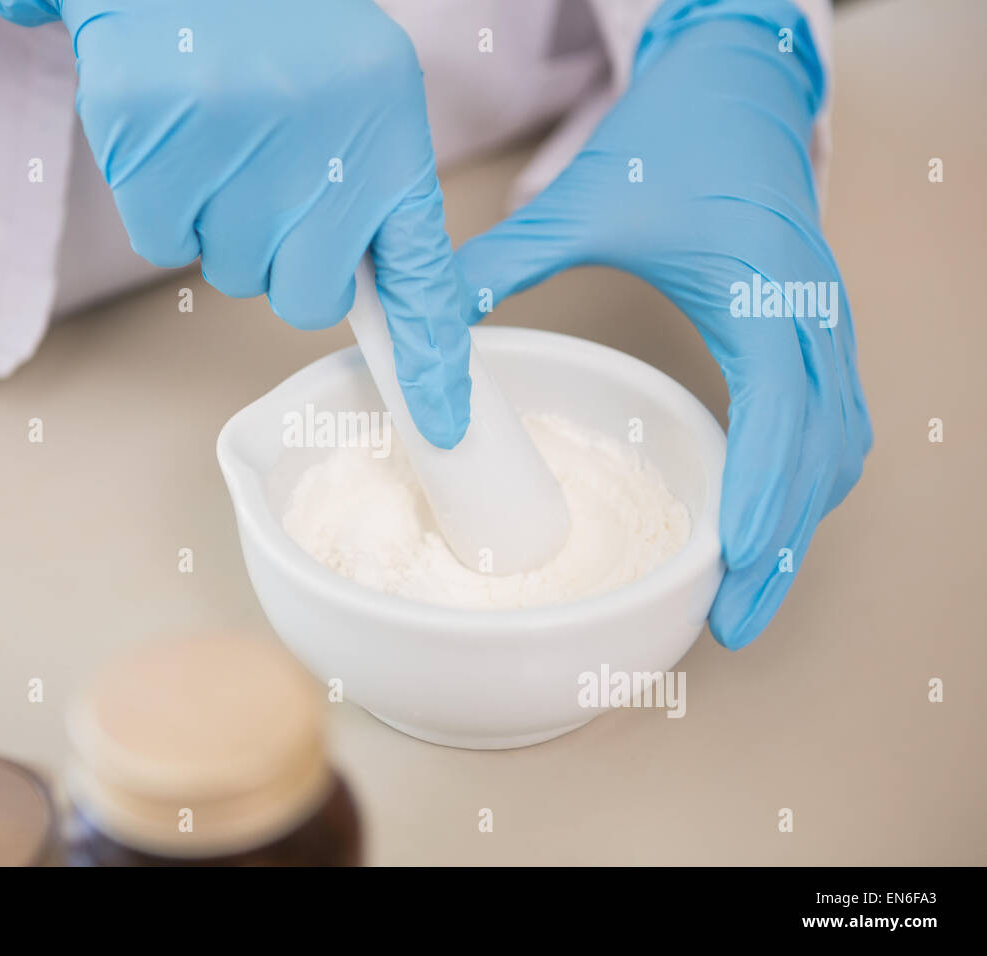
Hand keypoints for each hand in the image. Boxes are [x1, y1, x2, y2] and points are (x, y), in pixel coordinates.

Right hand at [0, 0, 470, 447]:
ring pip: (230, 272)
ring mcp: (235, 149)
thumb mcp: (361, 95)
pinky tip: (175, 135)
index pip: (420, 272)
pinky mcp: (154, 146)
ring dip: (220, 223)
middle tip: (269, 180)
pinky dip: (164, 204)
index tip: (442, 419)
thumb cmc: (279, 35)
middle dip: (282, 260)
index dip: (430, 356)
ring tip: (222, 136)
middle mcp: (321, 146)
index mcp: (387, 133)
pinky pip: (164, 244)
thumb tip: (363, 302)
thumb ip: (372, 194)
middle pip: (303, 297)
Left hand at [455, 1, 871, 647]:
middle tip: (733, 623)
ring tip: (747, 593)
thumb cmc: (678, 139)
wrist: (737, 90)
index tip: (736, 559)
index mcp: (766, 290)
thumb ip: (509, 259)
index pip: (782, 411)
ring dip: (800, 523)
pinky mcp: (817, 334)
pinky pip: (833, 426)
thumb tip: (435, 321)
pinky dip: (807, 483)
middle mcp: (811, 317)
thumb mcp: (590, 199)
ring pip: (837, 449)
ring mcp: (825, 327)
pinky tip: (770, 519)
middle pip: (821, 455)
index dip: (764, 491)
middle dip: (783, 544)